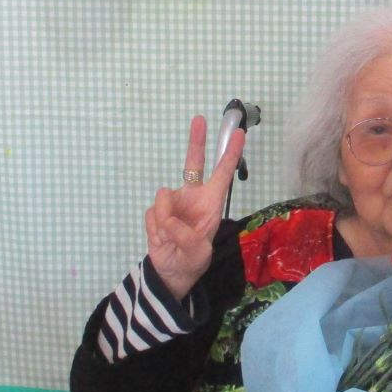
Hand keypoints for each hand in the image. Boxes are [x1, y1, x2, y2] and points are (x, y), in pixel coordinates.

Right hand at [145, 116, 244, 300]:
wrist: (171, 272)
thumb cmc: (192, 260)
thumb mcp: (197, 253)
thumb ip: (185, 236)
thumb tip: (168, 219)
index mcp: (210, 203)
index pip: (222, 174)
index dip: (231, 154)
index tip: (240, 134)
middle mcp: (192, 197)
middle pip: (193, 163)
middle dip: (197, 141)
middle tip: (200, 119)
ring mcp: (173, 202)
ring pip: (163, 198)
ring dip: (164, 221)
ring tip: (169, 239)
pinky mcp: (156, 211)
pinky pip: (152, 214)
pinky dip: (155, 229)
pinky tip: (161, 238)